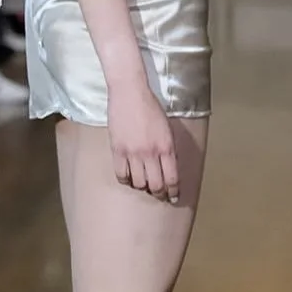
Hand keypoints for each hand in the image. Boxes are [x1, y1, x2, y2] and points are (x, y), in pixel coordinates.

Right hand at [107, 80, 178, 202]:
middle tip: (160, 195)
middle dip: (160, 193)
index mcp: (166, 147)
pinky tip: (129, 178)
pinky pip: (121, 175)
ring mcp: (133, 153)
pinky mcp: (117, 150)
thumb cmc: (150, 107)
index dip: (173, 191)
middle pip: (156, 185)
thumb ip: (168, 148)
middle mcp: (151, 153)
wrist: (130, 93)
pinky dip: (126, 180)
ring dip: (143, 187)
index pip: (172, 178)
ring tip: (144, 185)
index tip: (173, 197)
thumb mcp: (167, 128)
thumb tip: (168, 166)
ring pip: (139, 183)